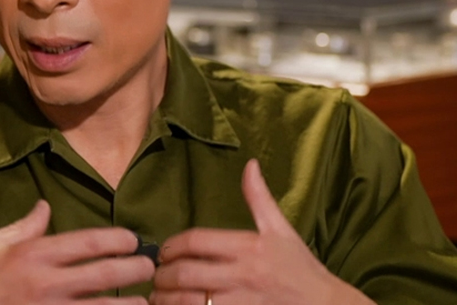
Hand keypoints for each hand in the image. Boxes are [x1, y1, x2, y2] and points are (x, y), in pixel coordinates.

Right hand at [0, 200, 154, 304]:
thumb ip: (25, 227)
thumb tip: (44, 206)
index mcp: (34, 254)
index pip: (89, 241)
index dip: (118, 239)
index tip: (132, 240)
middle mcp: (46, 283)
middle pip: (104, 274)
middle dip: (134, 270)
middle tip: (149, 268)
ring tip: (145, 303)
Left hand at [150, 159, 374, 304]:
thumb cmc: (302, 269)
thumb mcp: (282, 230)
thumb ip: (259, 198)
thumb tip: (249, 165)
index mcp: (248, 248)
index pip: (196, 241)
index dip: (173, 246)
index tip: (164, 252)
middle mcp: (242, 276)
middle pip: (186, 274)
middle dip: (163, 276)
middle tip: (154, 277)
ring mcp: (241, 304)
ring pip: (190, 303)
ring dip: (166, 300)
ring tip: (157, 298)